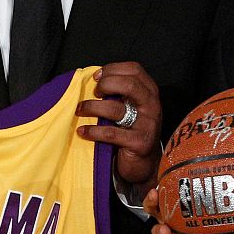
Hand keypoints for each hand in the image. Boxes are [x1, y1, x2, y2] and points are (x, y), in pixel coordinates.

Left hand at [76, 62, 161, 197]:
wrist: (143, 163)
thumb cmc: (130, 130)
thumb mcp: (129, 106)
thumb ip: (119, 92)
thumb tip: (94, 79)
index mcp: (149, 92)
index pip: (134, 70)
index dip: (113, 69)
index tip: (96, 76)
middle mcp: (152, 105)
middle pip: (130, 84)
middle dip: (106, 84)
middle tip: (93, 92)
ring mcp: (148, 124)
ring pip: (116, 109)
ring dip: (93, 107)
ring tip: (80, 110)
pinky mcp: (139, 143)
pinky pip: (112, 134)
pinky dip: (93, 131)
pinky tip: (82, 131)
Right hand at [144, 187, 222, 233]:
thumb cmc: (195, 212)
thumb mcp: (192, 198)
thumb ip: (199, 183)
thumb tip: (212, 160)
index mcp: (166, 216)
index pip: (153, 206)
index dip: (152, 200)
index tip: (155, 193)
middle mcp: (168, 233)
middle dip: (160, 233)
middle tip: (166, 231)